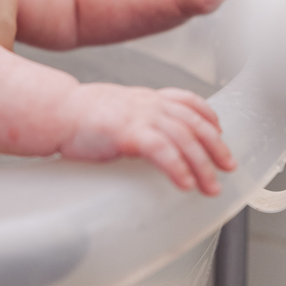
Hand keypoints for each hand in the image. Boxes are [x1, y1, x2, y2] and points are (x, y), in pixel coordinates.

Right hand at [57, 84, 235, 194]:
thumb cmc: (82, 117)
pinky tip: (185, 183)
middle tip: (228, 167)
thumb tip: (152, 138)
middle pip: (194, 123)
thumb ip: (139, 118)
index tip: (220, 132)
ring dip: (202, 165)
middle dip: (215, 147)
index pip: (188, 101)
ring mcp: (140, 116)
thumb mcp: (119, 108)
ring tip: (210, 186)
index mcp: (147, 98)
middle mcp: (149, 104)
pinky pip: (162, 150)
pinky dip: (178, 168)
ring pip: (184, 138)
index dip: (209, 117)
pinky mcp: (128, 133)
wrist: (58, 112)